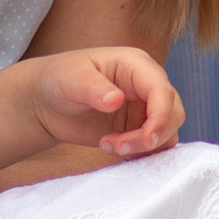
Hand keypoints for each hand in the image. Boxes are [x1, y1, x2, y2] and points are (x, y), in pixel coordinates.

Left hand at [29, 47, 182, 157]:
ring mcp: (142, 109)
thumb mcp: (72, 79)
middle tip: (119, 147)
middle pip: (173, 113)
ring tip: (108, 145)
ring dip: (144, 146)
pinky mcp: (135, 129)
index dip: (161, 116)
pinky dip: (138, 153)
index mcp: (136, 65)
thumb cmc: (59, 79)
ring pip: (166, 132)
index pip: (162, 90)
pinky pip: (152, 146)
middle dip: (153, 135)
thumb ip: (94, 88)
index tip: (146, 139)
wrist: (45, 102)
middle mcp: (145, 86)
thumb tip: (116, 100)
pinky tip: (109, 148)